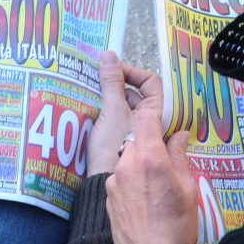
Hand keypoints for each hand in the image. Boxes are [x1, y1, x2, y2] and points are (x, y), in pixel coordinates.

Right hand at [85, 51, 163, 175]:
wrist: (103, 188)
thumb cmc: (114, 151)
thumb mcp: (113, 112)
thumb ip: (112, 83)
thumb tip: (109, 55)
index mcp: (155, 115)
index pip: (151, 82)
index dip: (133, 72)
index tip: (112, 71)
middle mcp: (149, 125)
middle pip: (135, 95)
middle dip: (116, 85)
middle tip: (95, 80)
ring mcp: (134, 136)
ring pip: (122, 109)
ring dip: (107, 100)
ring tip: (88, 95)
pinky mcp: (120, 146)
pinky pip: (114, 124)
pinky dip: (104, 115)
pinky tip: (88, 114)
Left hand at [105, 120, 197, 243]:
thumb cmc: (176, 227)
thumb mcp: (188, 189)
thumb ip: (180, 157)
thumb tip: (178, 136)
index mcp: (151, 159)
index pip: (146, 119)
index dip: (155, 116)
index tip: (163, 122)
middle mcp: (127, 165)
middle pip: (135, 140)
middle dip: (149, 146)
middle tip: (165, 163)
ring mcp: (114, 181)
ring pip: (127, 160)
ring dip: (139, 165)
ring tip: (155, 189)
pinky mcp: (107, 196)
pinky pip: (120, 178)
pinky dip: (130, 182)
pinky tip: (143, 201)